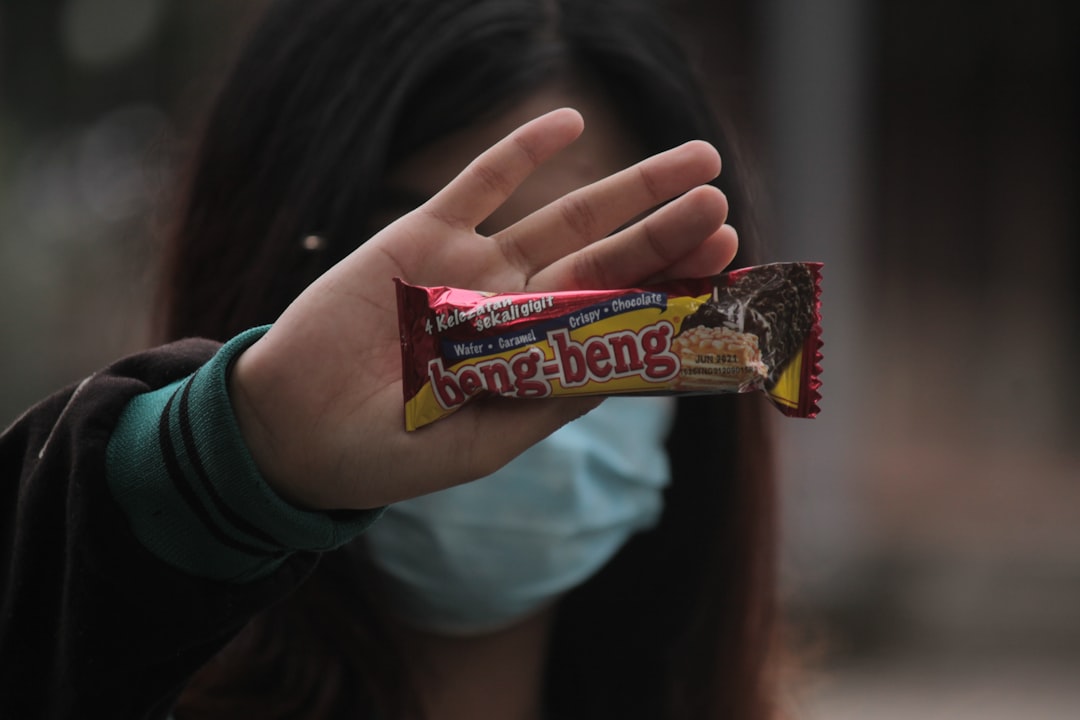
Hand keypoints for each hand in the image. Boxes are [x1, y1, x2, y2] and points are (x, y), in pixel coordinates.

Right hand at [229, 108, 737, 508]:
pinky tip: (569, 124)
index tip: (725, 264)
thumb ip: (550, 402)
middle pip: (608, 260)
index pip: (619, 317)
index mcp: (535, 359)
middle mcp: (517, 305)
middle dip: (666, 232)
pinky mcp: (422, 233)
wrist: (291, 428)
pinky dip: (521, 153)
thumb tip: (633, 368)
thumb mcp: (482, 444)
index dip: (672, 290)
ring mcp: (474, 265)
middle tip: (720, 201)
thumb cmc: (386, 455)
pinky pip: (479, 182)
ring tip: (692, 161)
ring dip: (627, 187)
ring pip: (565, 216)